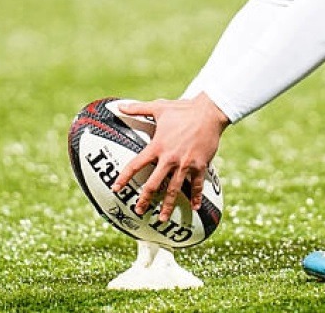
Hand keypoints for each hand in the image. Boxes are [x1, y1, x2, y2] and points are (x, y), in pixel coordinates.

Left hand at [111, 93, 228, 221]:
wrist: (209, 112)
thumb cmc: (183, 109)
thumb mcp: (159, 107)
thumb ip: (138, 108)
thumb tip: (118, 105)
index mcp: (157, 146)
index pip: (136, 164)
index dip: (124, 177)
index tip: (116, 188)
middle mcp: (169, 158)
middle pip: (153, 184)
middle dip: (144, 199)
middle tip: (138, 210)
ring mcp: (186, 164)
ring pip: (173, 189)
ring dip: (167, 205)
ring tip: (162, 219)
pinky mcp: (200, 165)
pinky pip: (197, 185)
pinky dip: (196, 197)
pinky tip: (194, 208)